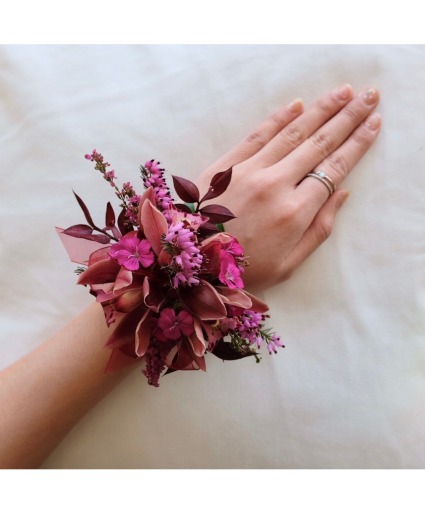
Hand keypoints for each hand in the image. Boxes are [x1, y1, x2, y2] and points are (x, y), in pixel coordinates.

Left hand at [197, 85, 380, 289]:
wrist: (188, 263)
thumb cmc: (242, 271)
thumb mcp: (288, 265)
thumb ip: (318, 229)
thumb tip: (341, 194)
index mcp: (295, 212)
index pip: (334, 168)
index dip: (357, 144)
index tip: (374, 123)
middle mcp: (275, 184)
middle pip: (319, 143)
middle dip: (347, 117)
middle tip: (368, 95)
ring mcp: (248, 171)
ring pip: (292, 133)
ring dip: (320, 110)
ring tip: (342, 91)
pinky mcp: (225, 166)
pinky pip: (257, 135)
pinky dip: (278, 119)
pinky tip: (296, 105)